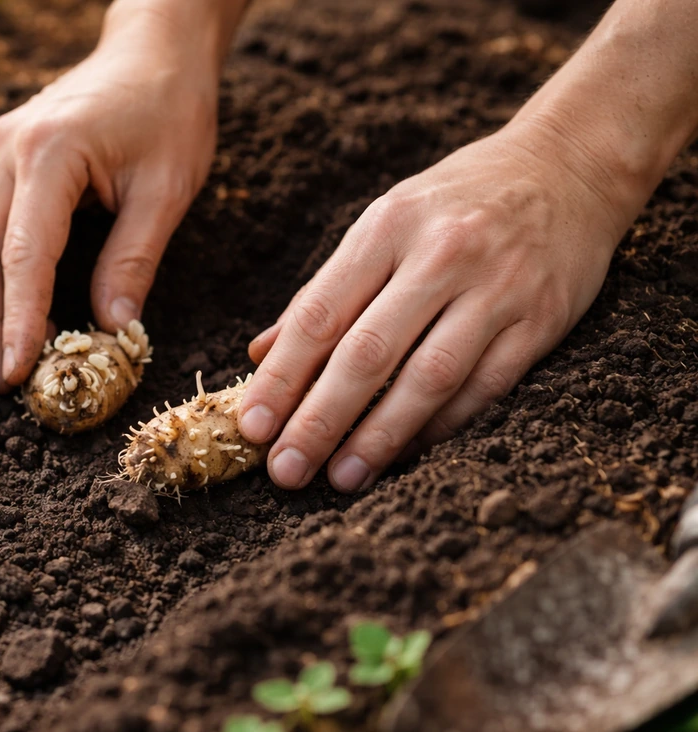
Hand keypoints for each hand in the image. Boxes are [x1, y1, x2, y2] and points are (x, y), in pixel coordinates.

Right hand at [0, 4, 223, 391]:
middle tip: (4, 380)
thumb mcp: (167, 189)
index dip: (19, 320)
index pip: (23, 254)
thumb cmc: (170, 112)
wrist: (153, 51)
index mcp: (50, 153)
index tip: (22, 372)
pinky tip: (1, 312)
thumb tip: (112, 330)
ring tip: (0, 358)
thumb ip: (134, 259)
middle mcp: (5, 151)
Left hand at [239, 123, 635, 491]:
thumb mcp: (384, 222)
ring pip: (428, 378)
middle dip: (319, 419)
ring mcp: (496, 289)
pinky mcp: (541, 321)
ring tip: (340, 477)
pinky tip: (403, 455)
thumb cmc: (456, 201)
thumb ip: (326, 290)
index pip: (320, 314)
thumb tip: (261, 353)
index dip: (281, 377)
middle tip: (285, 470)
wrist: (569, 165)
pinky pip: (483, 388)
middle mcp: (440, 255)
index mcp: (386, 227)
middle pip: (368, 353)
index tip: (251, 426)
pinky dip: (439, 427)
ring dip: (379, 437)